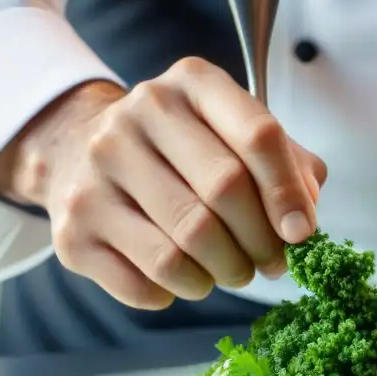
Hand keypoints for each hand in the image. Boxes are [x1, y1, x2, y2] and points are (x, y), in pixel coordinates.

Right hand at [2, 57, 325, 309]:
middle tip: (270, 263)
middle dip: (260, 242)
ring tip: (230, 271)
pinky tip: (183, 276)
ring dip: (222, 273)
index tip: (302, 234)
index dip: (288, 193)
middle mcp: (136, 117)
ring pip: (183, 248)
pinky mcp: (73, 232)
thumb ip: (285, 163)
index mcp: (190, 84)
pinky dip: (178, 291)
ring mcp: (96, 174)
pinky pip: (146, 283)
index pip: (257, 136)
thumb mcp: (233, 132)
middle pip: (224, 193)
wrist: (77, 152)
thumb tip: (304, 219)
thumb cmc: (179, 150)